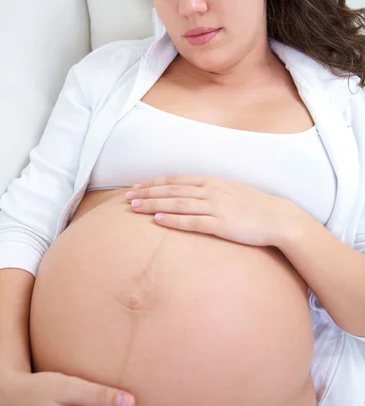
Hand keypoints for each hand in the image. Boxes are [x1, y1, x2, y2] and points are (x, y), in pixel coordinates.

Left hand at [126, 175, 293, 246]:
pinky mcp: (221, 225)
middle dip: (147, 193)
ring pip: (178, 204)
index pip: (176, 180)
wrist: (278, 218)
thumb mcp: (229, 190)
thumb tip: (188, 193)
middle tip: (127, 197)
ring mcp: (216, 207)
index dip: (154, 183)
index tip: (137, 186)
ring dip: (154, 205)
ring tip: (135, 207)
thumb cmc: (253, 205)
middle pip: (171, 191)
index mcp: (211, 181)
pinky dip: (174, 220)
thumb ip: (208, 190)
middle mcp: (211, 191)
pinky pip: (193, 221)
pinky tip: (158, 220)